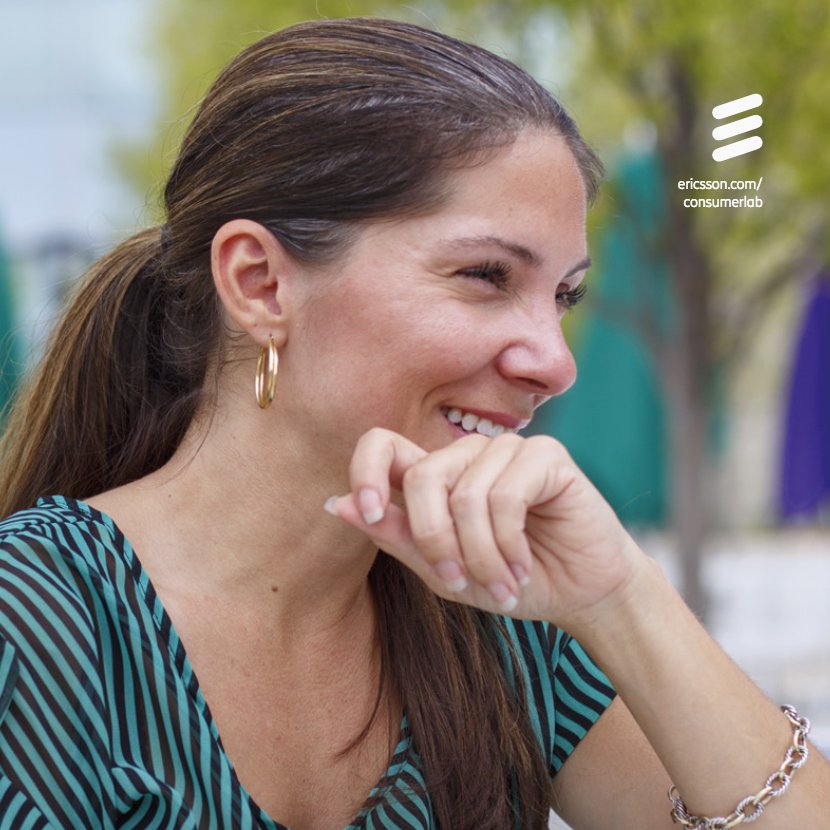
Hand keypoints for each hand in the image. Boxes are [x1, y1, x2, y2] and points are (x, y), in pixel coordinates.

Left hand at [326, 427, 643, 626]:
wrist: (580, 594)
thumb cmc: (508, 581)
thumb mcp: (442, 571)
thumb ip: (396, 536)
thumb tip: (335, 504)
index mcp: (436, 474)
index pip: (382, 444)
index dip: (364, 470)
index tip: (365, 511)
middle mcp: (467, 453)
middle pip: (422, 476)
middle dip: (436, 541)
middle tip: (461, 582)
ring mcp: (506, 449)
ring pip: (465, 495)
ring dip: (481, 555)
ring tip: (502, 584)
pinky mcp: (545, 454)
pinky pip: (504, 497)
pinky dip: (508, 544)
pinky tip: (522, 566)